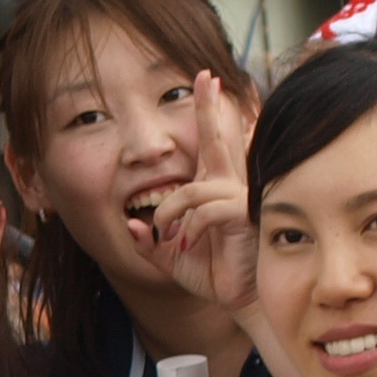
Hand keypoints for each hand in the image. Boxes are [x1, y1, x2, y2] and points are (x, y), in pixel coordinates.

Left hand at [133, 73, 263, 315]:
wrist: (238, 299)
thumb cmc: (211, 274)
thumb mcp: (169, 257)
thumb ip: (149, 241)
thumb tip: (131, 224)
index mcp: (212, 189)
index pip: (209, 144)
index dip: (208, 112)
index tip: (208, 81)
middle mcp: (227, 186)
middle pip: (216, 139)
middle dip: (208, 107)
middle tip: (207, 77)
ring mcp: (239, 197)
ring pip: (193, 188)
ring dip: (171, 213)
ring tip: (170, 238)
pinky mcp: (245, 213)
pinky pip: (205, 209)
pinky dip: (189, 227)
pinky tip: (188, 244)